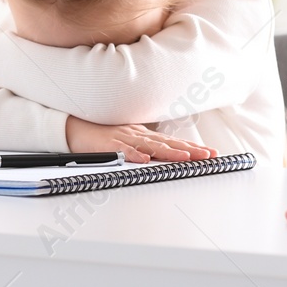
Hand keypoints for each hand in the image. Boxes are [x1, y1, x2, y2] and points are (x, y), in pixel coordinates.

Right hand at [65, 116, 216, 163]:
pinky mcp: (109, 144)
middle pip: (168, 143)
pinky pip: (123, 150)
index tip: (211, 153)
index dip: (192, 147)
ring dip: (170, 152)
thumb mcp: (128, 138)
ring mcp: (125, 138)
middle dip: (190, 150)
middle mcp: (139, 134)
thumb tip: (161, 156)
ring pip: (151, 146)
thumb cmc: (102, 133)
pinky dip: (134, 155)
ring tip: (187, 158)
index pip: (173, 141)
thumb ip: (145, 145)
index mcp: (144, 135)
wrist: (75, 126)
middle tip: (209, 155)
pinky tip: (144, 160)